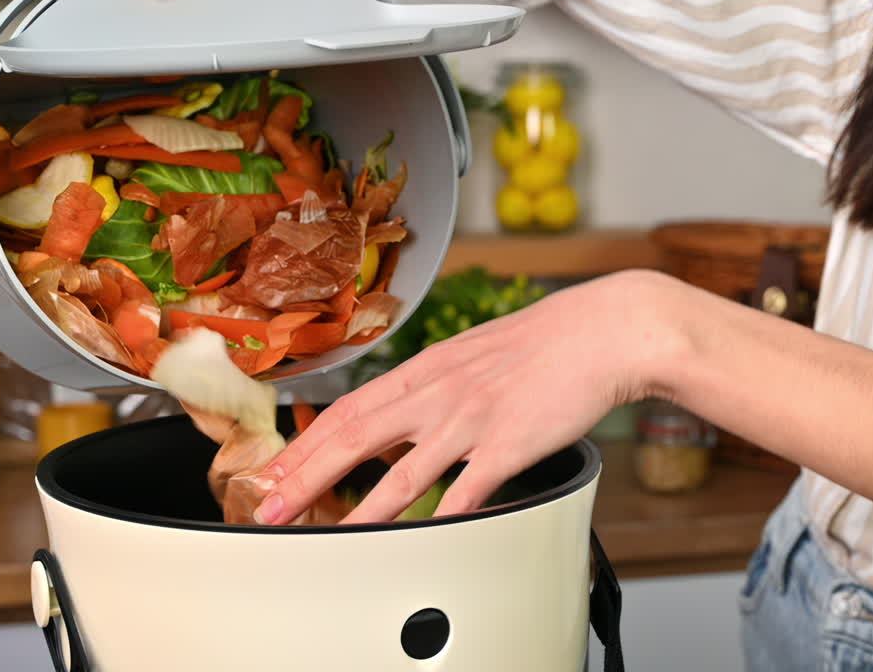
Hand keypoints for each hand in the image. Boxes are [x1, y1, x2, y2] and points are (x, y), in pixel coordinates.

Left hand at [252, 270, 678, 524]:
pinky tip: (417, 541)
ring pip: (401, 472)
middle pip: (355, 436)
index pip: (349, 407)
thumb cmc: (546, 341)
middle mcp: (439, 392)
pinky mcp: (509, 444)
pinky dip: (439, 516)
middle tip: (269, 504)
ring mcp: (471, 420)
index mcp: (428, 368)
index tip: (275, 468)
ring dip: (357, 507)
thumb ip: (437, 383)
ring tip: (324, 534)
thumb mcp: (475, 352)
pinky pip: (466, 489)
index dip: (306, 441)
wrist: (603, 331)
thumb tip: (405, 411)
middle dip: (306, 474)